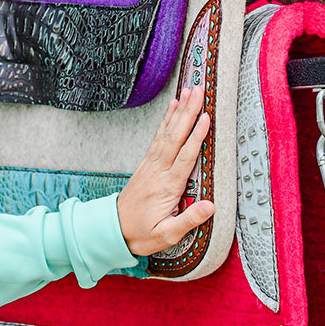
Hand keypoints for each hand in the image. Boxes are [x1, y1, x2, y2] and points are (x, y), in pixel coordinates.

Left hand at [116, 84, 215, 259]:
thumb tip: (211, 206)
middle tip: (199, 90)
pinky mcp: (147, 164)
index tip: (207, 117)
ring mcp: (151, 165)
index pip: (185, 156)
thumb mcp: (166, 235)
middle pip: (176, 136)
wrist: (113, 230)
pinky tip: (172, 108)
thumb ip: (188, 220)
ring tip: (188, 91)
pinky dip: (167, 120)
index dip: (197, 136)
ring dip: (179, 111)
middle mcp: (158, 171)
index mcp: (167, 186)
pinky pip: (159, 137)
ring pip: (167, 133)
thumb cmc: (142, 233)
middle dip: (189, 112)